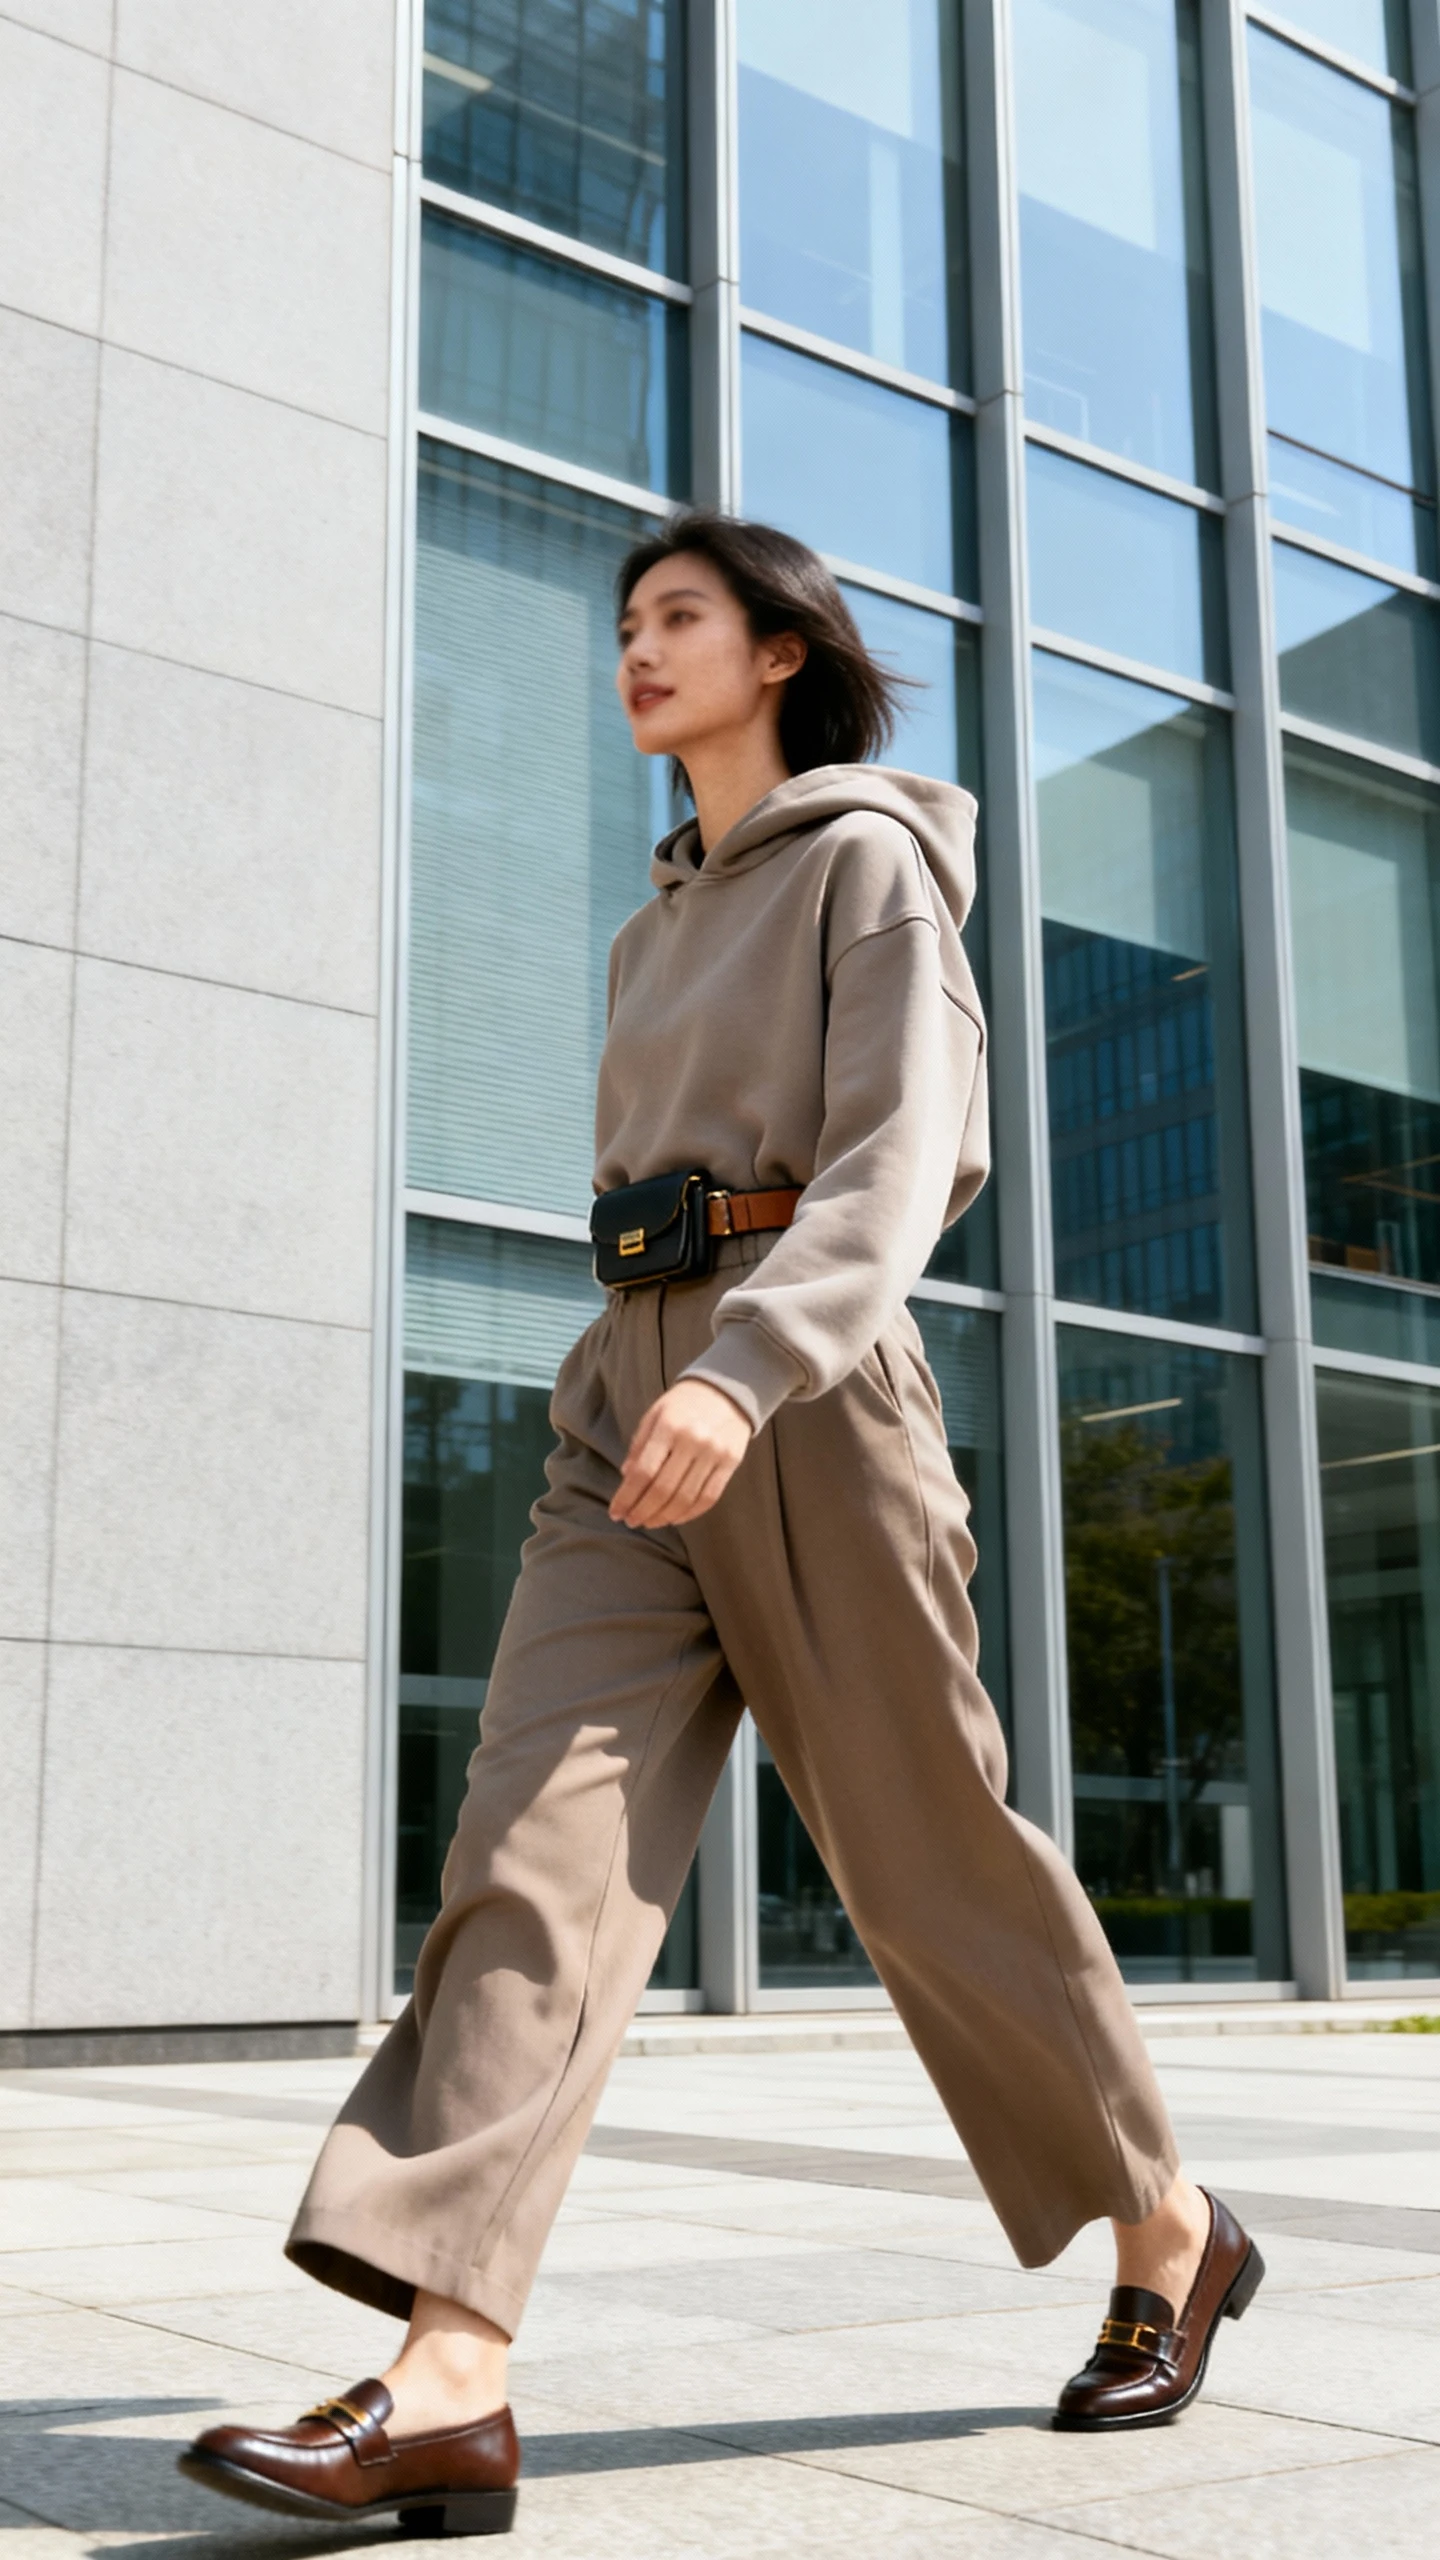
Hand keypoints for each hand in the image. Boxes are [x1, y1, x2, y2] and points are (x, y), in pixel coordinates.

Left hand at [610, 1379, 752, 1528]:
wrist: (728, 1389)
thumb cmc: (684, 1403)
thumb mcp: (654, 1415)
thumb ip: (639, 1446)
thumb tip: (626, 1478)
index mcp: (668, 1426)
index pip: (643, 1472)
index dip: (627, 1497)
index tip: (616, 1512)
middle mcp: (692, 1441)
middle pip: (663, 1489)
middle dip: (642, 1511)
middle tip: (631, 1521)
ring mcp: (714, 1454)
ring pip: (686, 1498)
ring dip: (663, 1517)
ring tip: (649, 1522)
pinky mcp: (731, 1463)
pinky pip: (709, 1498)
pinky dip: (689, 1514)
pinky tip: (674, 1518)